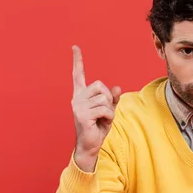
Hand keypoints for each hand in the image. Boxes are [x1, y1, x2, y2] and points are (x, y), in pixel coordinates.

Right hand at [71, 45, 120, 171]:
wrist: (90, 145)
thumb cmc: (98, 127)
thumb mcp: (108, 111)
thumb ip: (113, 99)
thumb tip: (118, 87)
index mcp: (81, 95)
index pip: (78, 74)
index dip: (77, 60)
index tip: (75, 47)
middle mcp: (77, 98)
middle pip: (100, 85)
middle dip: (108, 98)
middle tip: (104, 112)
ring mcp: (78, 106)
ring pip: (105, 99)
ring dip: (109, 110)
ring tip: (102, 119)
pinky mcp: (82, 115)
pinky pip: (106, 109)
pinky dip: (109, 117)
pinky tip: (101, 123)